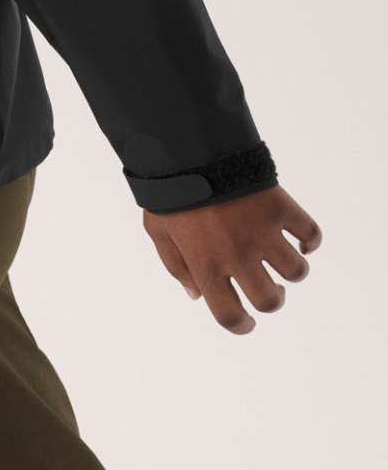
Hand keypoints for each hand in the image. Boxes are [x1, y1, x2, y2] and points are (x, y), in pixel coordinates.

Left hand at [143, 183, 320, 332]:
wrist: (187, 143)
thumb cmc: (169, 188)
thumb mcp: (158, 229)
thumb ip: (175, 265)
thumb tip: (196, 295)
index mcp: (205, 264)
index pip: (230, 315)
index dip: (241, 325)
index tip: (247, 322)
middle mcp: (237, 254)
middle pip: (270, 300)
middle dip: (273, 299)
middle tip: (269, 286)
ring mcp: (262, 231)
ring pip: (296, 271)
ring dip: (292, 269)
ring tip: (279, 255)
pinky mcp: (280, 206)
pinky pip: (311, 234)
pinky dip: (310, 240)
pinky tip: (298, 237)